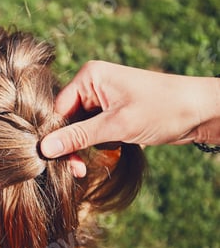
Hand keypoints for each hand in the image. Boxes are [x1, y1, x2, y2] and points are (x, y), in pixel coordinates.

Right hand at [41, 60, 219, 158]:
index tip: (54, 161)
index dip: (55, 135)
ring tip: (90, 166)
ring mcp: (103, 98)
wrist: (202, 111)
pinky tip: (108, 152)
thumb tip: (44, 149)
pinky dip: (97, 144)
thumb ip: (78, 137)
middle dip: (71, 145)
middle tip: (77, 171)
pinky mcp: (113, 112)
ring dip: (84, 147)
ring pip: (79, 128)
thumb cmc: (164, 109)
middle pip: (67, 119)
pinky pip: (93, 130)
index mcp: (90, 76)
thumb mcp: (117, 126)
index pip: (58, 109)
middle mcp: (93, 84)